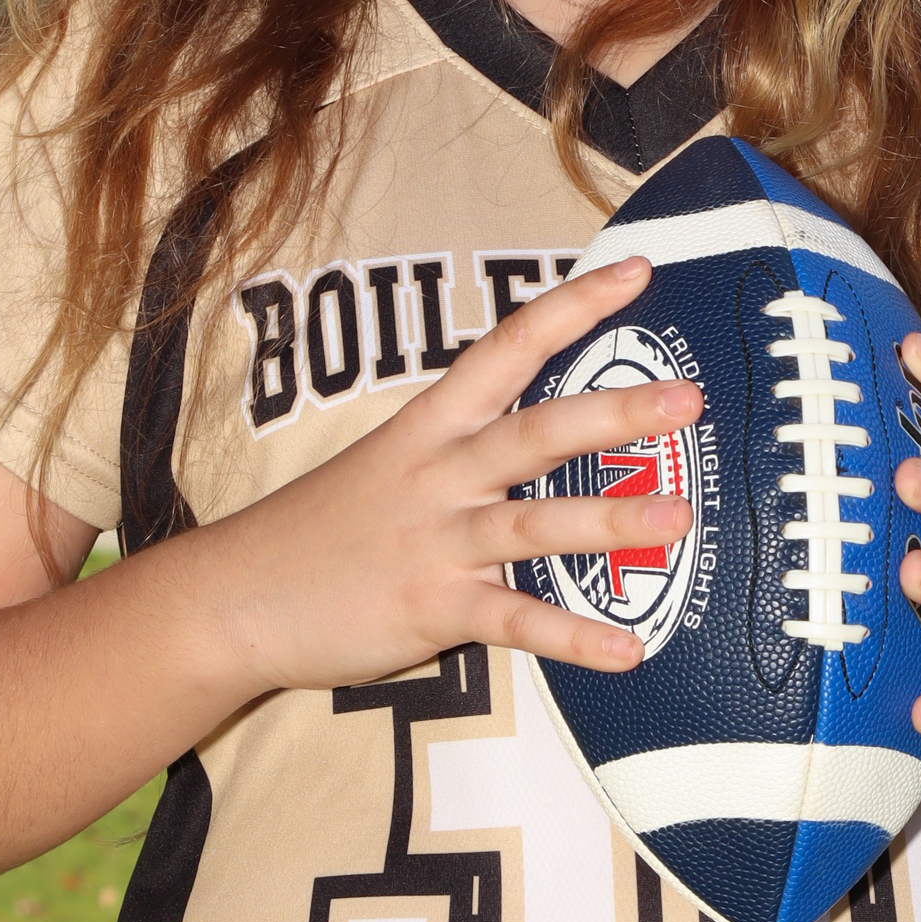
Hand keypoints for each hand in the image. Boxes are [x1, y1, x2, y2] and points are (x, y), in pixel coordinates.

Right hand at [218, 256, 698, 692]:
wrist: (233, 597)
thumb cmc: (320, 531)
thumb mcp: (388, 467)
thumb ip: (461, 452)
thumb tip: (540, 439)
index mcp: (430, 427)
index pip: (509, 347)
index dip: (573, 307)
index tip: (637, 272)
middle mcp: (439, 474)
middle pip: (536, 431)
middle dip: (614, 412)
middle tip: (687, 399)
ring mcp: (436, 541)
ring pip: (533, 523)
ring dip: (608, 520)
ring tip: (678, 518)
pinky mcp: (430, 608)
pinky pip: (513, 622)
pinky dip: (572, 638)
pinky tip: (628, 649)